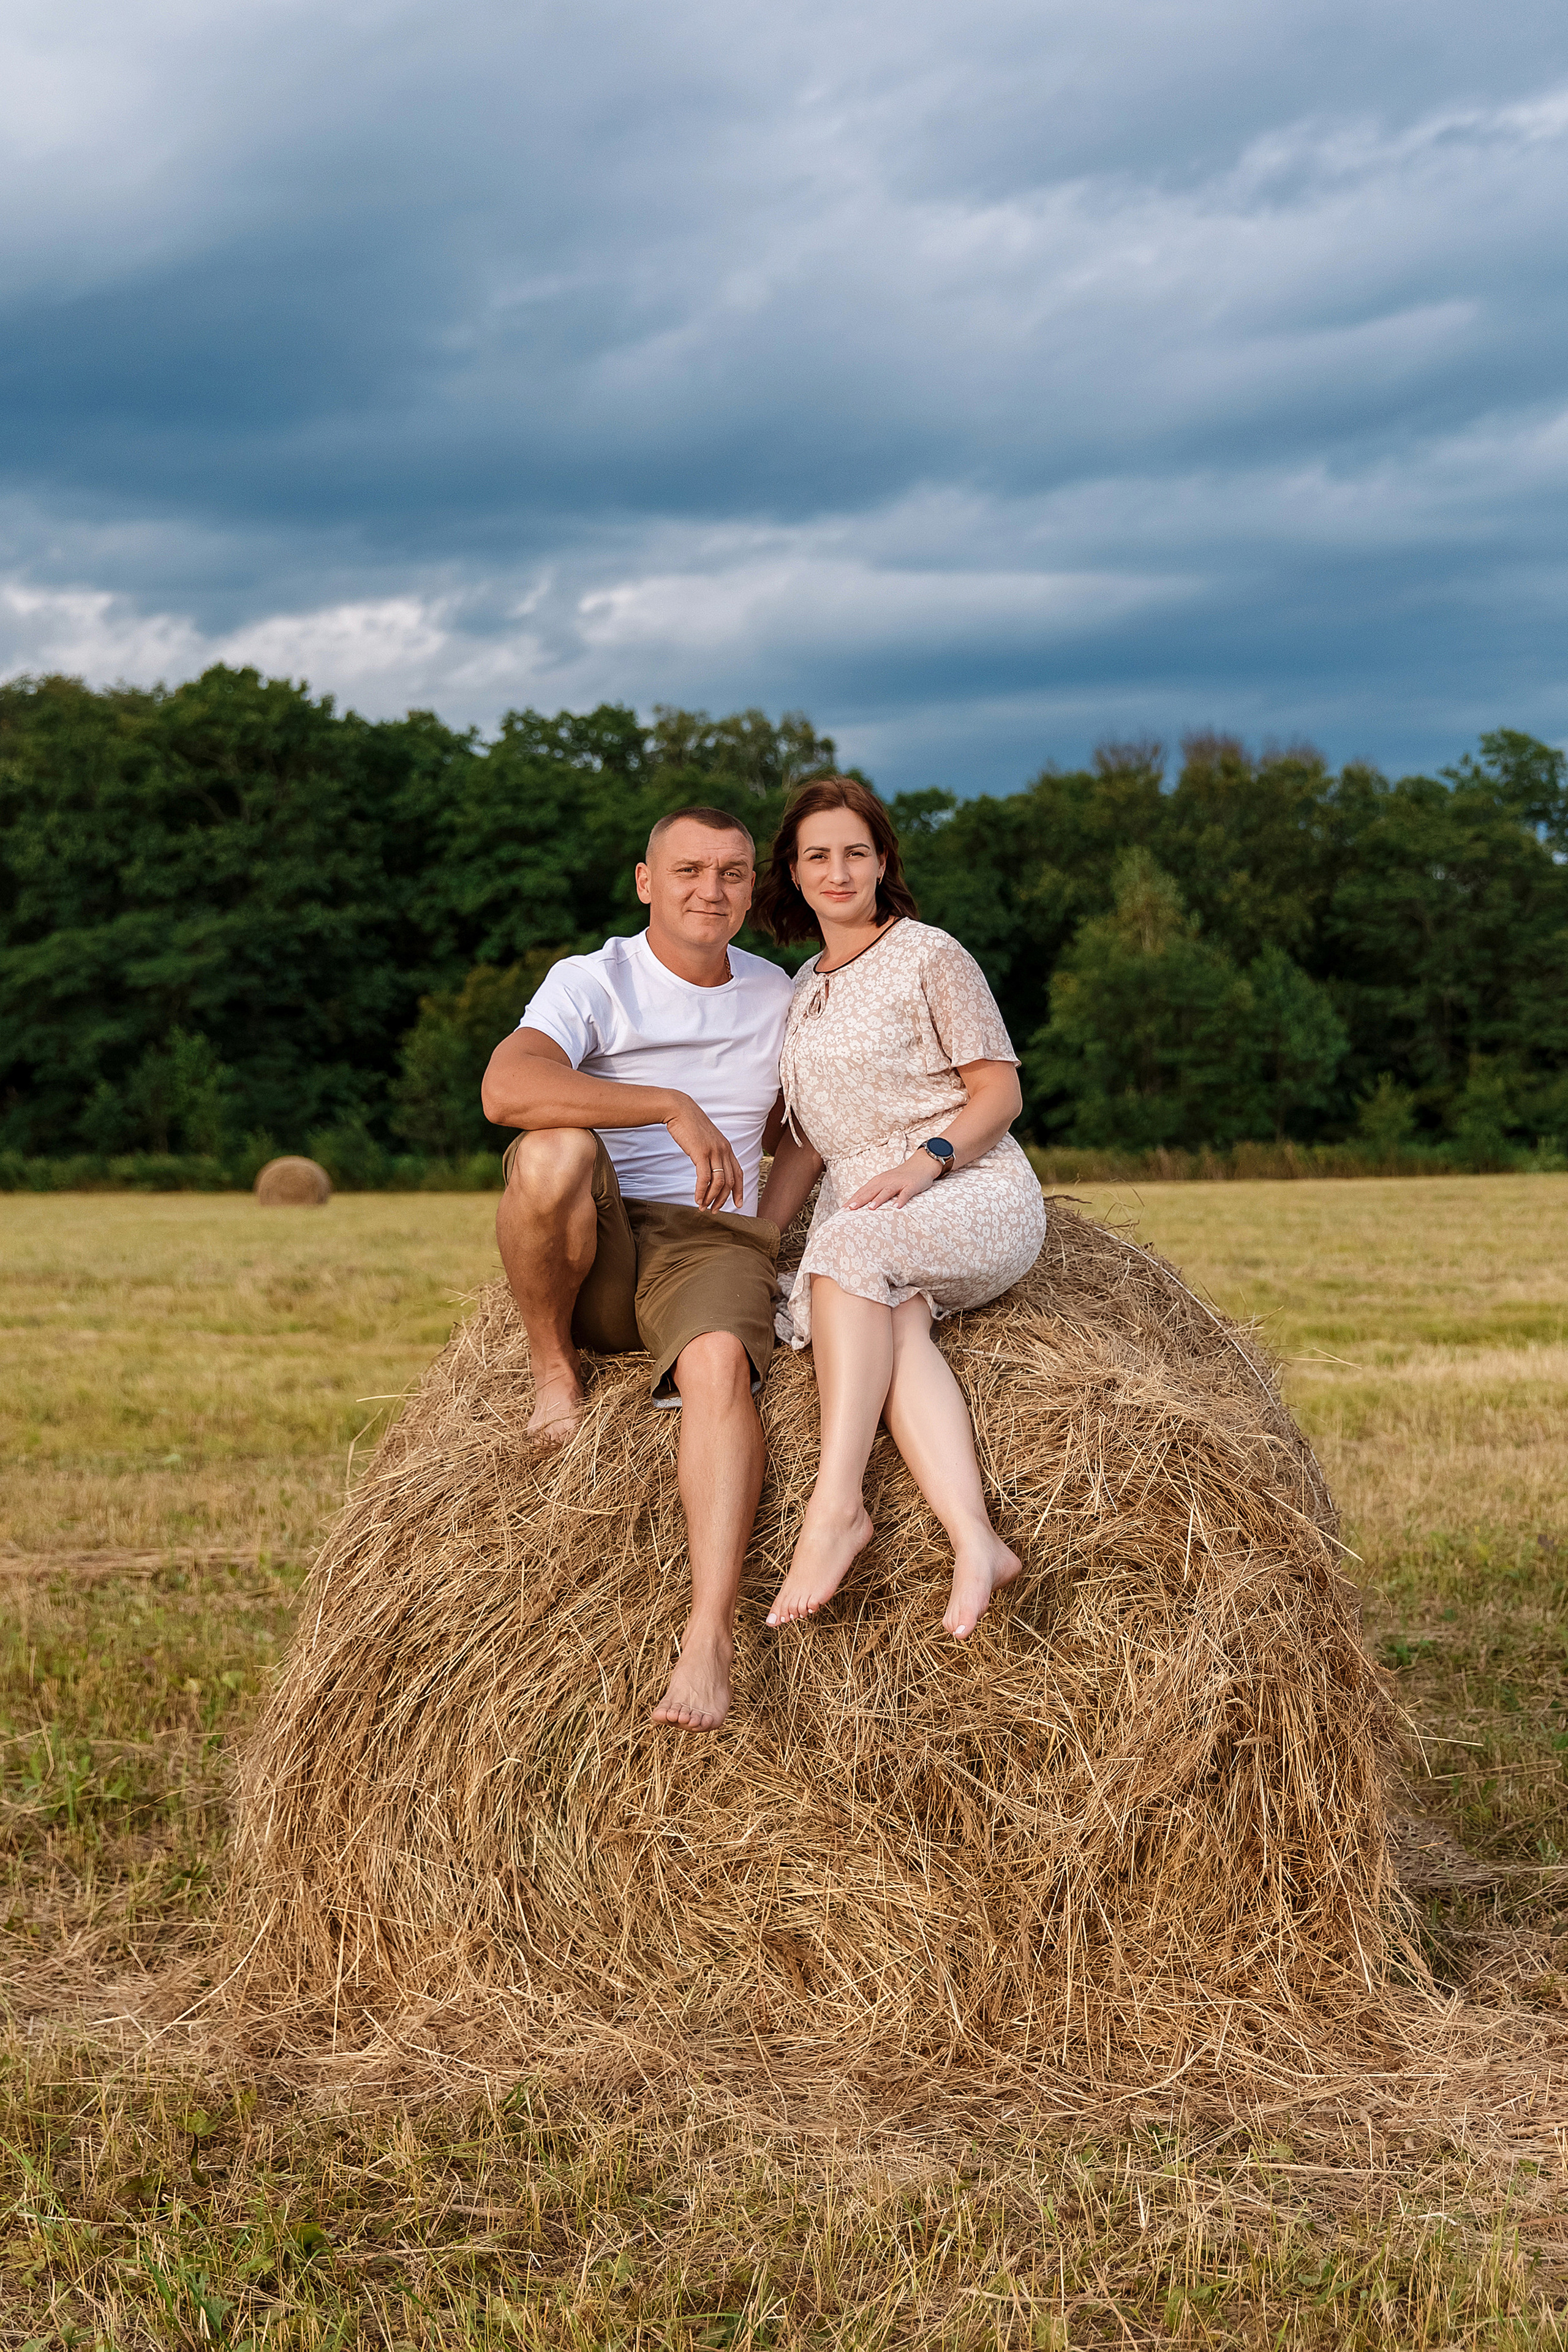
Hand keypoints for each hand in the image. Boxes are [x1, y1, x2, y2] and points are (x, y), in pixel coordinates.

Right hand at [664, 1095, 744, 1210]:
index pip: (738, 1173)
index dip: (739, 1190)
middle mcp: (724, 1150)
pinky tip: (697, 1199)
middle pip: (730, 1182)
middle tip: (714, 1210)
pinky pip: (704, 1178)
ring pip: (719, 1182)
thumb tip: (710, 1166)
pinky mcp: (701, 1153)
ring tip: (703, 1207)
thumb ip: (712, 1152)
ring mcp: (714, 1151)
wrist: (680, 1110)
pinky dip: (701, 1191)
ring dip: (711, 1198)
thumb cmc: (690, 1125)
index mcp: (726, 1148)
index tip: (738, 1204)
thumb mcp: (706, 1139)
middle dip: (723, 1199)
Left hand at [845, 1152, 942, 1210]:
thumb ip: (874, 1191)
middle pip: (871, 1191)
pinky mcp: (911, 1186)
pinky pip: (905, 1193)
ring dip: (878, 1199)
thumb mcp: (885, 1182)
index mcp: (878, 1181)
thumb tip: (860, 1204)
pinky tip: (896, 1207)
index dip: (852, 1199)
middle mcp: (886, 1181)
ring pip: (886, 1191)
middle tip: (850, 1209)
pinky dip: (901, 1200)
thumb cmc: (900, 1177)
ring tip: (870, 1208)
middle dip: (860, 1200)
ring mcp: (898, 1183)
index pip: (862, 1191)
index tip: (842, 1209)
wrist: (921, 1164)